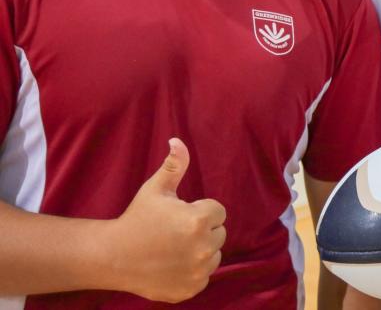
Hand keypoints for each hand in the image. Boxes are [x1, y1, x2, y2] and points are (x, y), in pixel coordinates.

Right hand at [103, 138, 226, 301]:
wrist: (112, 257)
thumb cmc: (136, 219)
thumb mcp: (155, 190)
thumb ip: (174, 165)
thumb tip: (178, 140)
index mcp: (199, 220)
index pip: (218, 211)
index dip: (199, 210)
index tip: (178, 215)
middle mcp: (203, 247)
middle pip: (219, 233)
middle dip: (201, 230)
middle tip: (174, 232)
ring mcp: (198, 270)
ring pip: (214, 254)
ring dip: (200, 250)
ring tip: (173, 248)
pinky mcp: (192, 288)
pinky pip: (204, 275)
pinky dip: (192, 271)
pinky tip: (172, 265)